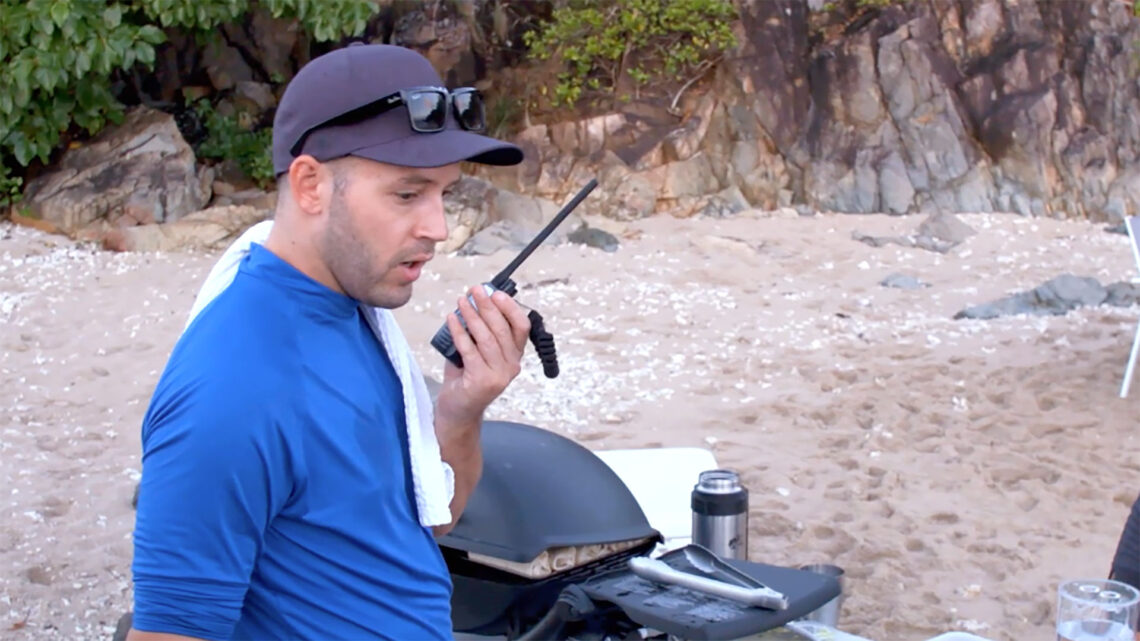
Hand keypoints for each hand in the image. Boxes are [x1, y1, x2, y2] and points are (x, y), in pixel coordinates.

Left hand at [435, 285, 530, 424]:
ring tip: (462, 301)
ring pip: (487, 338)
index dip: (510, 308)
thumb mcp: (477, 352)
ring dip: (473, 315)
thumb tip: (472, 300)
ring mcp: (498, 375)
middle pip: (502, 329)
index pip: (521, 327)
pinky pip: (469, 350)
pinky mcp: (481, 381)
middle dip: (488, 306)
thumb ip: (479, 331)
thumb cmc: (466, 378)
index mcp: (514, 356)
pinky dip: (460, 331)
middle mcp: (511, 366)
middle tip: (475, 290)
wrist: (457, 410)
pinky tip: (452, 319)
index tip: (496, 293)